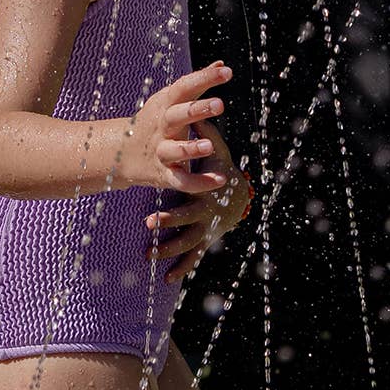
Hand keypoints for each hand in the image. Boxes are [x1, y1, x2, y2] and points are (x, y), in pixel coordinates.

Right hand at [113, 62, 232, 192]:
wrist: (121, 153)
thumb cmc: (155, 121)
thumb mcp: (171, 100)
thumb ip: (197, 83)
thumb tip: (221, 64)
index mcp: (166, 105)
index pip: (184, 87)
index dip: (204, 78)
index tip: (226, 72)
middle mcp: (162, 126)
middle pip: (177, 116)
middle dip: (197, 110)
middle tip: (220, 104)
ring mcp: (161, 151)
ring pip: (175, 150)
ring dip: (191, 149)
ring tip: (209, 146)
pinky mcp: (164, 174)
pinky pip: (181, 179)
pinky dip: (199, 182)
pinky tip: (220, 179)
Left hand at [147, 123, 250, 282]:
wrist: (240, 196)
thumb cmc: (223, 169)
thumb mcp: (217, 152)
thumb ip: (205, 134)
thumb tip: (193, 110)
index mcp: (205, 193)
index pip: (189, 199)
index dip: (174, 208)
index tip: (151, 215)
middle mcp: (205, 214)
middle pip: (185, 224)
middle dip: (168, 226)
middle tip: (148, 227)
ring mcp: (206, 230)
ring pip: (187, 244)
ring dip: (168, 251)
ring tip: (149, 256)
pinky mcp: (206, 241)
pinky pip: (193, 258)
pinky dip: (181, 269)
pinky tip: (167, 279)